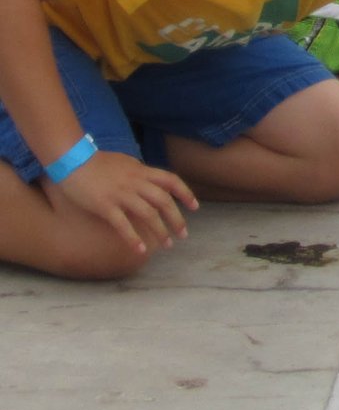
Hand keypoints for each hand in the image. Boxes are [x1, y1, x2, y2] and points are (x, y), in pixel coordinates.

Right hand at [55, 151, 196, 259]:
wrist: (73, 159)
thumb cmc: (96, 161)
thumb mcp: (124, 162)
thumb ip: (138, 171)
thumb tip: (148, 178)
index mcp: (141, 170)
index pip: (171, 181)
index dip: (185, 194)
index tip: (194, 208)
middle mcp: (135, 182)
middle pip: (164, 201)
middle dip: (177, 219)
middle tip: (183, 235)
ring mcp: (121, 194)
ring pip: (148, 214)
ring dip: (160, 231)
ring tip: (167, 245)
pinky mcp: (104, 205)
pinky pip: (122, 224)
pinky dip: (133, 238)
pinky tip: (140, 250)